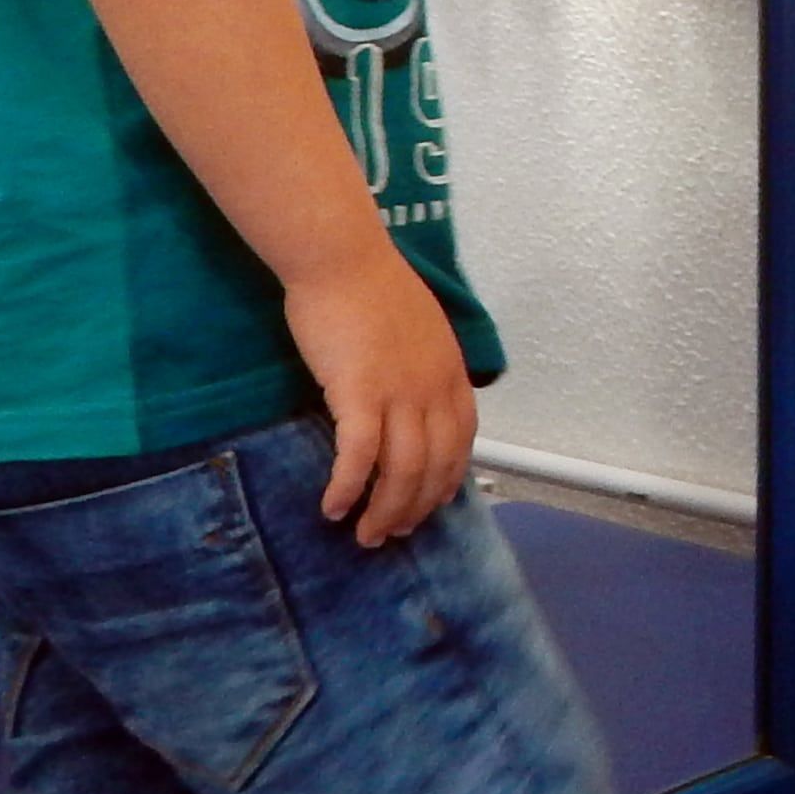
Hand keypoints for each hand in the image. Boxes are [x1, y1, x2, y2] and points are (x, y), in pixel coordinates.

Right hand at [284, 251, 476, 544]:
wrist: (343, 259)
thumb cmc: (371, 288)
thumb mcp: (418, 330)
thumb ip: (422, 366)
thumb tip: (413, 398)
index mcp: (450, 372)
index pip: (461, 441)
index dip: (447, 479)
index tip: (431, 504)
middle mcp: (434, 387)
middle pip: (435, 466)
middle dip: (415, 508)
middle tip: (392, 533)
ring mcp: (400, 391)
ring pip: (403, 470)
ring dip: (385, 511)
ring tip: (365, 534)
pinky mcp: (359, 392)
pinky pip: (359, 456)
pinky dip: (349, 487)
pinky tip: (333, 507)